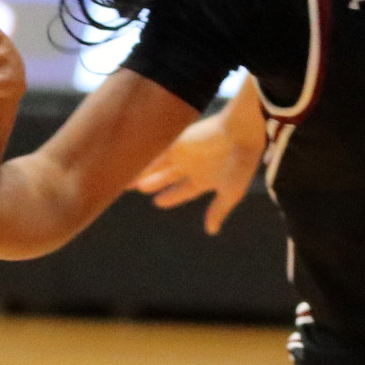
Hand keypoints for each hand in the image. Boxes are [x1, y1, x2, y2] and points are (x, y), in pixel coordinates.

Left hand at [132, 110, 260, 234]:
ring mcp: (183, 152)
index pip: (183, 190)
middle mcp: (192, 165)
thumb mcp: (231, 192)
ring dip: (141, 172)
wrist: (242, 132)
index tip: (157, 202)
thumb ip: (218, 211)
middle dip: (150, 182)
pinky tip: (129, 162)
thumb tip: (211, 232)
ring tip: (123, 178)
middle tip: (132, 188)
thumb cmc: (241, 163)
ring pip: (157, 164)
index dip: (170, 197)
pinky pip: (155, 151)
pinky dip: (143, 158)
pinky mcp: (176, 141)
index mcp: (206, 178)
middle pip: (165, 176)